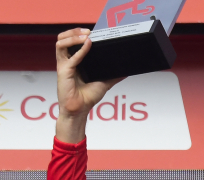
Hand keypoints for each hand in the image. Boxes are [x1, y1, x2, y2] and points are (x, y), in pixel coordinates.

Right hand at [55, 28, 123, 142]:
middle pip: (63, 38)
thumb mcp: (105, 82)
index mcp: (74, 61)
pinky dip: (79, 50)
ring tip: (86, 35)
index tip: (94, 31)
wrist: (80, 110)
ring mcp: (64, 66)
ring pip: (60, 43)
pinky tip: (88, 45)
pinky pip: (70, 58)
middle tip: (88, 30)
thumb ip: (114, 75)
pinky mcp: (63, 72)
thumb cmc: (88, 97)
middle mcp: (67, 61)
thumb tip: (127, 70)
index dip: (79, 33)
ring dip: (73, 37)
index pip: (72, 41)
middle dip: (74, 32)